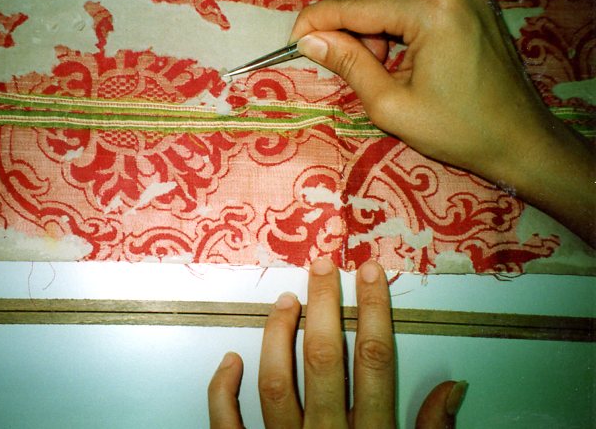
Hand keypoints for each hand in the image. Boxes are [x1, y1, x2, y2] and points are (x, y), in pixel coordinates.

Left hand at [207, 258, 466, 427]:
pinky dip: (222, 391)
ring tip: (286, 299)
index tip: (370, 271)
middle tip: (323, 264)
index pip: (376, 361)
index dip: (374, 309)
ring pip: (274, 381)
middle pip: (323, 358)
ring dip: (277, 335)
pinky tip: (229, 358)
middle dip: (324, 305)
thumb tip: (454, 386)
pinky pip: (226, 424)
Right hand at [289, 0, 595, 244]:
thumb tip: (309, 40)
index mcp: (434, 11)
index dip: (319, 19)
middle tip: (335, 33)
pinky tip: (393, 46)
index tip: (296, 39)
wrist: (520, 139)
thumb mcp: (391, 106)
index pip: (357, 3)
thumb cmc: (459, 131)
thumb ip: (348, 64)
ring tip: (371, 52)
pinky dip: (393, 4)